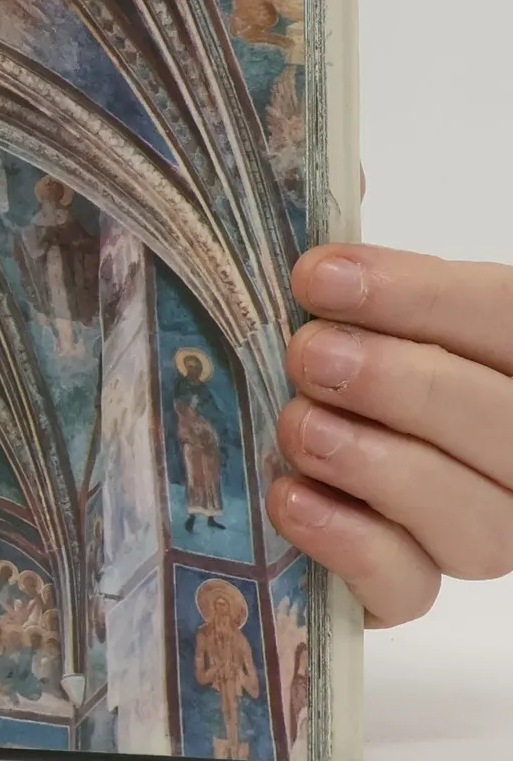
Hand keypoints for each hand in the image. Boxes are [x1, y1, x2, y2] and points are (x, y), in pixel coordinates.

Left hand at [267, 245, 512, 625]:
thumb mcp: (338, 285)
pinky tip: (293, 499)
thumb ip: (350, 247)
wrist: (272, 433)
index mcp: (508, 353)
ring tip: (300, 426)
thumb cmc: (323, 338)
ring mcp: (476, 527)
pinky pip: (411, 589)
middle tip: (308, 355)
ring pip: (476, 521)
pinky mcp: (407, 589)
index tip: (316, 276)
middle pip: (510, 428)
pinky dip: (352, 547)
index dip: (419, 297)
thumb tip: (333, 170)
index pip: (506, 318)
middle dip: (404, 385)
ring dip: (381, 467)